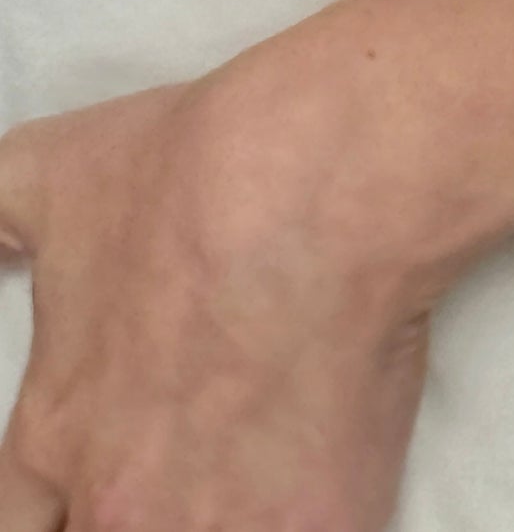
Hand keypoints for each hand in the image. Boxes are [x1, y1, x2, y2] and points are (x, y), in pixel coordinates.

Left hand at [0, 73, 434, 530]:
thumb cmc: (201, 176)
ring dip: (223, 514)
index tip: (101, 474)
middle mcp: (121, 501)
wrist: (325, 179)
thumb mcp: (51, 173)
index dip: (60, 503)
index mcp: (55, 436)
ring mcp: (219, 526)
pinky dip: (311, 514)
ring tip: (257, 464)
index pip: (19, 526)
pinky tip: (325, 462)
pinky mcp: (314, 528)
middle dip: (140, 509)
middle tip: (185, 466)